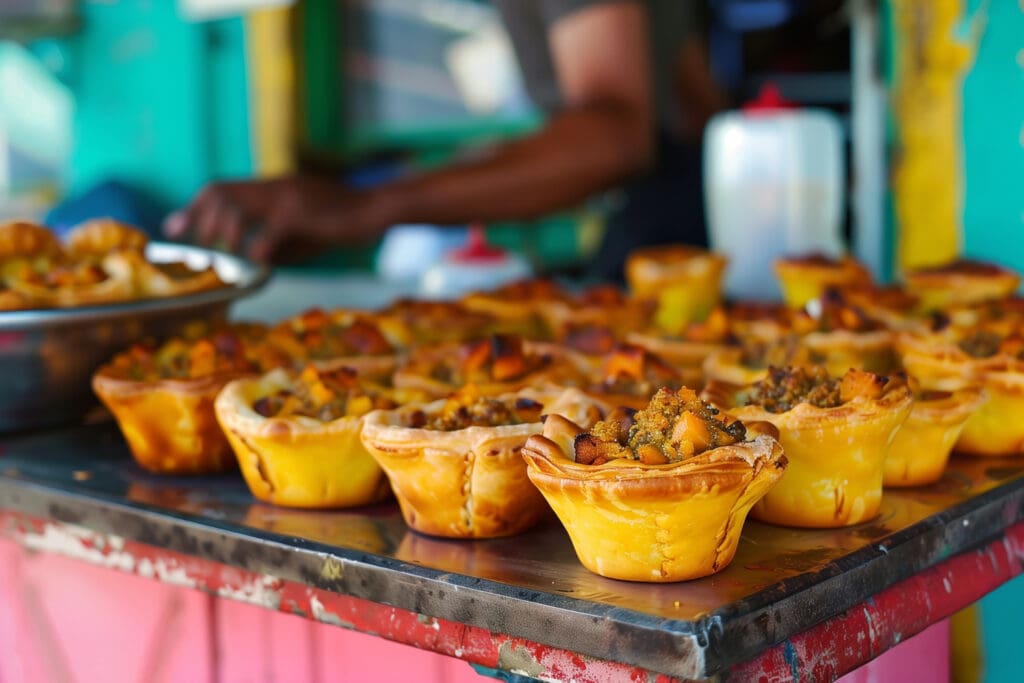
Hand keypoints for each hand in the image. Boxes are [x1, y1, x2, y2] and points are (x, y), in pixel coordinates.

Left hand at [162, 175, 391, 262]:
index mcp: (269, 189)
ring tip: (222, 256)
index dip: (192, 208)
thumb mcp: (301, 234)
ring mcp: (284, 197)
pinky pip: (267, 233)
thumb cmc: (340, 223)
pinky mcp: (300, 213)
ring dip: (222, 235)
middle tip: (194, 249)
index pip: (220, 188)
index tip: (171, 228)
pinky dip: (257, 251)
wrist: (374, 209)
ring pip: (235, 209)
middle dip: (197, 221)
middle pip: (219, 194)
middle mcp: (271, 187)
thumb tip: (249, 264)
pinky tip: (259, 263)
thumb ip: (274, 244)